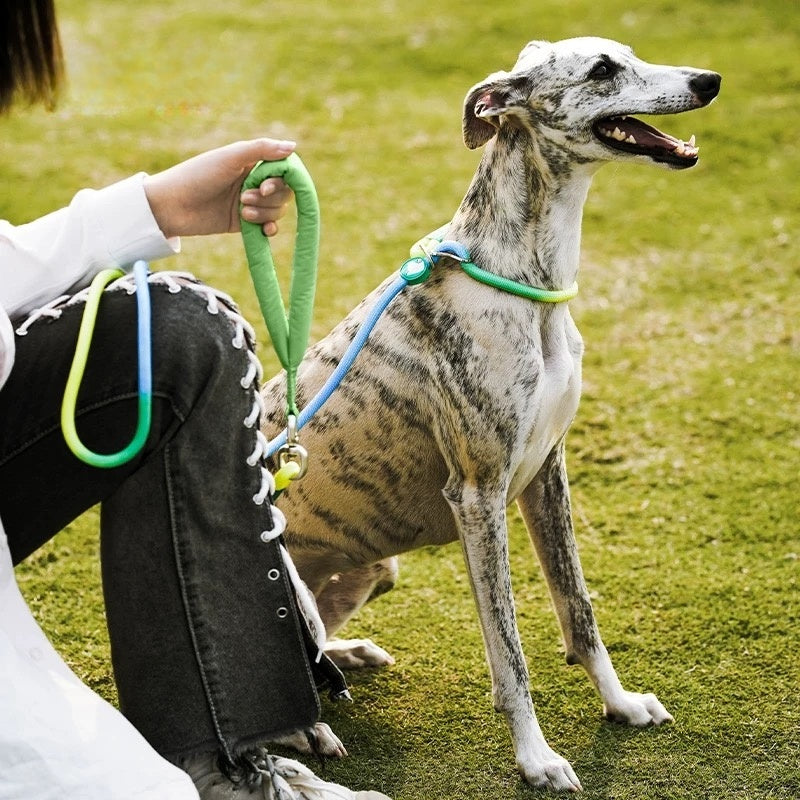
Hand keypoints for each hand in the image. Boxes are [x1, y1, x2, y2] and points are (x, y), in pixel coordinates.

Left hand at [143, 138, 296, 238]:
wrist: (173, 206)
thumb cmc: (198, 175)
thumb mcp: (231, 157)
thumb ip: (262, 149)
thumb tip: (293, 147)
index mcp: (251, 162)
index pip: (283, 169)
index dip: (282, 179)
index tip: (267, 185)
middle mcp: (253, 182)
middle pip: (283, 192)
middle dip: (270, 197)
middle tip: (245, 197)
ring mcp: (250, 203)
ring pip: (276, 210)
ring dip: (264, 212)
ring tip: (242, 211)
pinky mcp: (245, 224)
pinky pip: (268, 226)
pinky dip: (269, 228)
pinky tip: (264, 230)